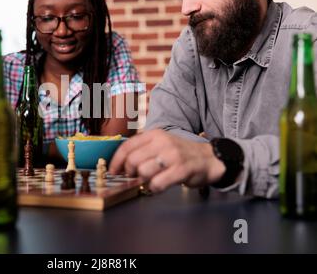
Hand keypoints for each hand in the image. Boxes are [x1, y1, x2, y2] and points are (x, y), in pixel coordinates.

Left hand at [109, 129, 224, 192]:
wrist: (209, 158)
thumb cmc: (181, 154)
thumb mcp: (161, 144)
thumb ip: (143, 150)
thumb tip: (120, 165)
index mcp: (154, 134)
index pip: (127, 146)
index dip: (116, 161)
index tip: (113, 171)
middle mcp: (162, 142)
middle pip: (133, 160)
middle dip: (130, 172)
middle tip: (136, 177)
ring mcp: (172, 155)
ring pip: (143, 172)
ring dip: (144, 180)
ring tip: (151, 179)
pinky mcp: (181, 169)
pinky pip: (158, 183)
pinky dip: (155, 188)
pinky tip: (160, 186)